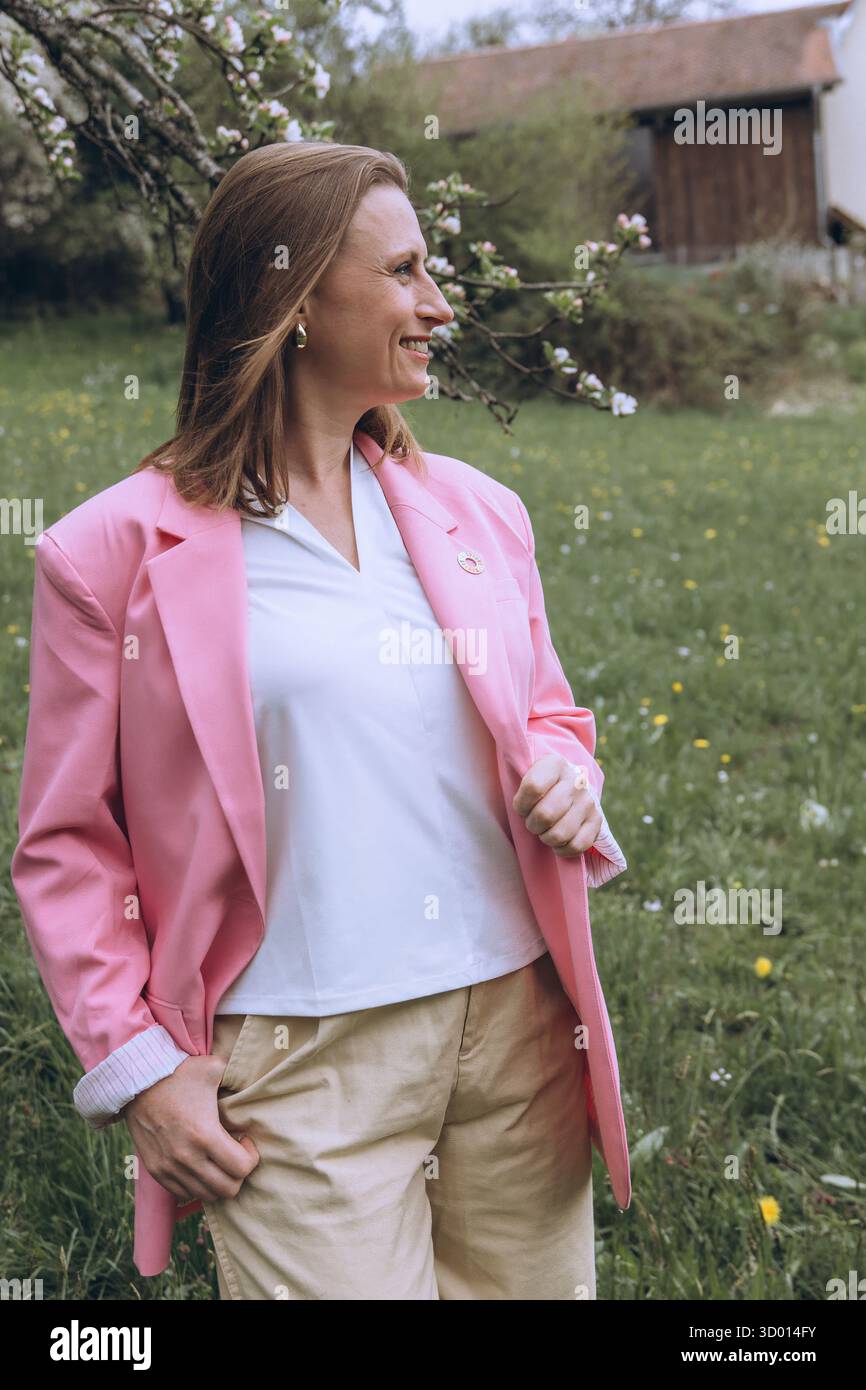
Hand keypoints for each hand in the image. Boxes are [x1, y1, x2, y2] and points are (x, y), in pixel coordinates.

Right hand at [121, 1054, 259, 1204]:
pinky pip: (184, 1193)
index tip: (245, 1140)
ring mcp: (169, 1168)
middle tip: (236, 1154)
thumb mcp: (212, 1067)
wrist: (138, 1083)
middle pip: (227, 1190)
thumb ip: (236, 1074)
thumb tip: (252, 1075)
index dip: (251, 1157)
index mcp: (204, 1135)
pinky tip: (200, 1165)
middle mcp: (187, 1158)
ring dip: (218, 1182)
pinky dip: (197, 1186)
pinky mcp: (156, 1171)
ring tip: (218, 1160)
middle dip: (238, 1174)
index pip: (241, 1169)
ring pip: (206, 1196)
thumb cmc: (179, 1074)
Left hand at [512, 753, 601, 858]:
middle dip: (532, 824)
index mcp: (555, 763)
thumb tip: (498, 786)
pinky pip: (577, 846)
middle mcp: (576, 780)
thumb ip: (516, 779)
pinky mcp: (597, 821)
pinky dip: (562, 849)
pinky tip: (558, 842)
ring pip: (559, 834)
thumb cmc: (541, 784)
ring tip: (545, 831)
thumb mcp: (529, 773)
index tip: (521, 807)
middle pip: (545, 814)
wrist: (573, 785)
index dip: (520, 805)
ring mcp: (588, 801)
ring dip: (546, 838)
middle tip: (533, 822)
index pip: (532, 788)